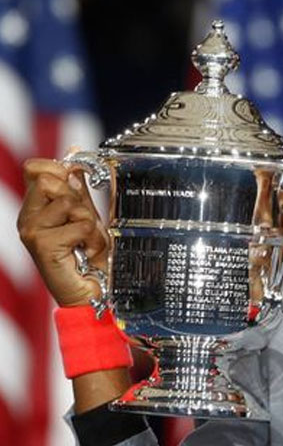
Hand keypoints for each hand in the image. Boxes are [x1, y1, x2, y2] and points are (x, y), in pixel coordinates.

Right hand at [17, 158, 109, 307]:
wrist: (92, 291)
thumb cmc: (88, 257)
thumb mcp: (87, 216)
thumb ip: (78, 188)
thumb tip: (71, 154)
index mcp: (35, 206)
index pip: (35, 167)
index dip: (59, 168)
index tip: (76, 184)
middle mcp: (27, 217)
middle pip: (53, 180)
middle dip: (80, 200)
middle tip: (84, 225)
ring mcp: (31, 230)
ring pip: (70, 202)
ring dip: (89, 223)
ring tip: (86, 241)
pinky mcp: (42, 244)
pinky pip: (79, 224)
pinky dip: (92, 238)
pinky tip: (85, 253)